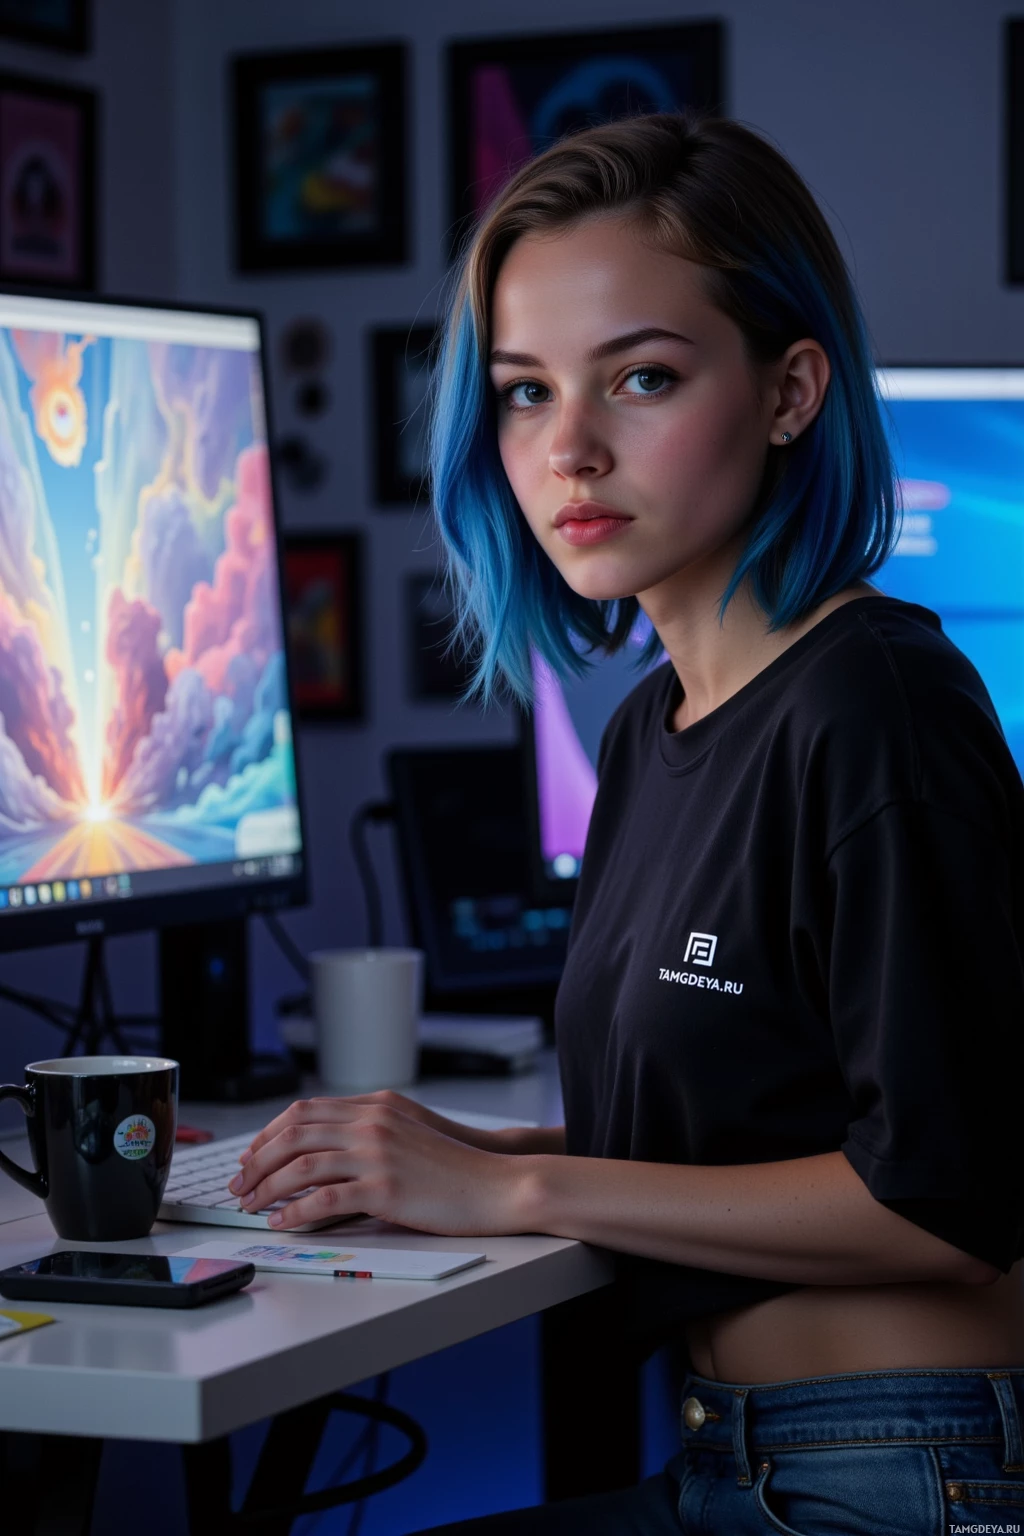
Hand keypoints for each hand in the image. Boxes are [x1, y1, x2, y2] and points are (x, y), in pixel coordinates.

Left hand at [226, 1093, 527, 1234]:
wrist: (496, 1184)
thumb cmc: (456, 1168)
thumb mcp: (410, 1133)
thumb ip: (370, 1132)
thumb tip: (323, 1153)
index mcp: (376, 1107)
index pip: (305, 1111)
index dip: (269, 1133)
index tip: (251, 1155)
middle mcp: (372, 1123)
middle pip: (295, 1133)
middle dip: (257, 1160)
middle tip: (239, 1183)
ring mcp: (377, 1153)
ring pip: (301, 1164)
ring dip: (267, 1187)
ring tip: (250, 1206)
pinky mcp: (384, 1188)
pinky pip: (324, 1199)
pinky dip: (295, 1211)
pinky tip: (281, 1222)